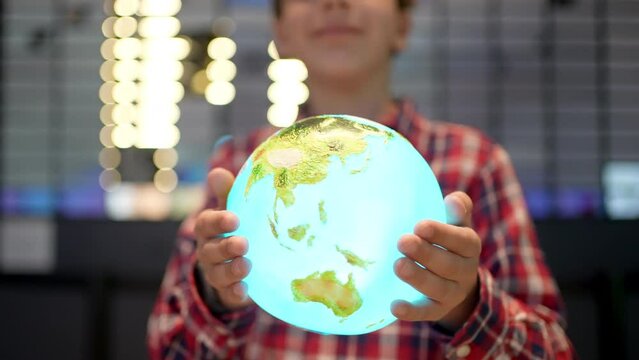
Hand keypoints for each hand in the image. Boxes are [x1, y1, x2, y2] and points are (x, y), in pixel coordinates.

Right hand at [195, 168, 252, 309]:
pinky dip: (235, 292)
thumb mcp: (231, 210)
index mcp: (208, 229)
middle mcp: (207, 251)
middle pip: (211, 250)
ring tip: (247, 265)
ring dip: (232, 270)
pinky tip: (245, 290)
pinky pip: (228, 294)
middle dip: (226, 247)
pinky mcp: (228, 291)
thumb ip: (227, 193)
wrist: (233, 264)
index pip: (207, 223)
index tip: (235, 219)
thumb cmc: (234, 229)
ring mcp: (216, 273)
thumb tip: (217, 172)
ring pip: (218, 273)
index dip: (218, 222)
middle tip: (243, 243)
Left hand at [392, 191, 480, 330]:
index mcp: (470, 247)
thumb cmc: (450, 242)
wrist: (458, 280)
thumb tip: (453, 199)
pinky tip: (394, 306)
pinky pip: (426, 313)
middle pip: (448, 265)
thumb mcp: (457, 224)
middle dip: (425, 253)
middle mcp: (465, 271)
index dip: (442, 234)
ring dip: (417, 278)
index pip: (461, 240)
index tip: (420, 225)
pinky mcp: (438, 310)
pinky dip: (411, 312)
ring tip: (398, 265)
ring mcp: (452, 293)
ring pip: (437, 288)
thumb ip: (457, 210)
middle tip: (402, 242)